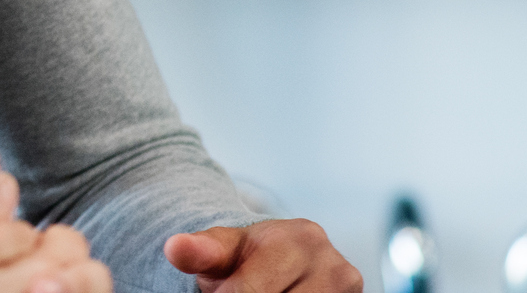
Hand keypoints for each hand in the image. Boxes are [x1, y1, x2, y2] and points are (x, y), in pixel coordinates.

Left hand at [165, 220, 360, 292]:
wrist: (278, 264)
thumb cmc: (245, 259)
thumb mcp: (220, 249)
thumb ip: (200, 250)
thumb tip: (175, 248)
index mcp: (300, 238)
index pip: (251, 290)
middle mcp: (336, 265)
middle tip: (233, 291)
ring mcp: (351, 290)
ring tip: (261, 291)